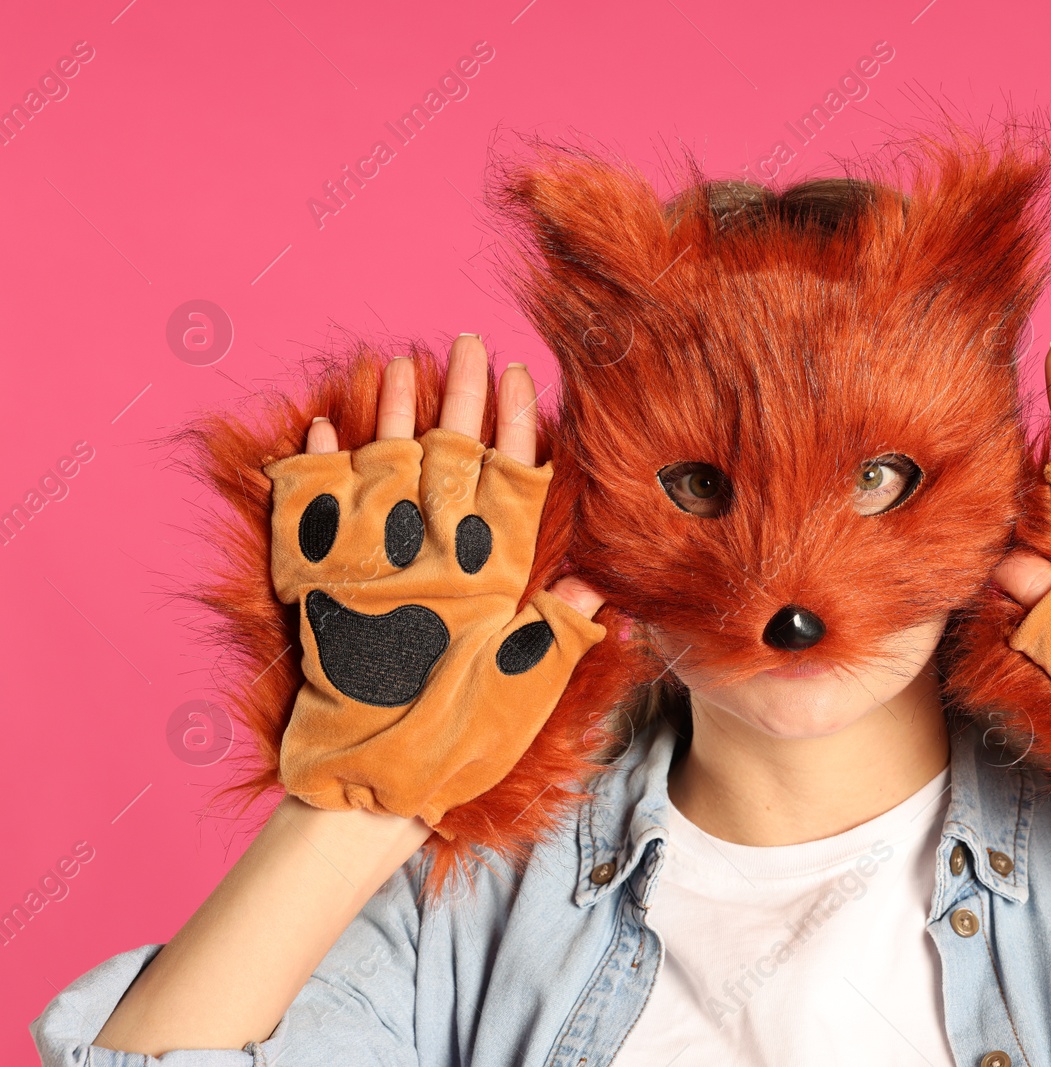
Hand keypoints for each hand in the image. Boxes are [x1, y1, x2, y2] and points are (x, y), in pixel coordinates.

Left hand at [267, 334, 607, 828]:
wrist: (372, 781)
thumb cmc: (462, 738)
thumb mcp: (531, 685)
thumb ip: (562, 626)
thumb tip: (597, 577)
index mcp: (486, 575)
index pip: (507, 480)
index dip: (513, 426)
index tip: (518, 377)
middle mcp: (428, 556)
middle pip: (446, 455)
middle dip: (460, 395)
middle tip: (466, 343)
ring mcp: (369, 563)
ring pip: (382, 466)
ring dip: (391, 413)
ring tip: (401, 364)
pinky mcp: (319, 585)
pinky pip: (310, 512)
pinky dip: (312, 468)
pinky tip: (318, 427)